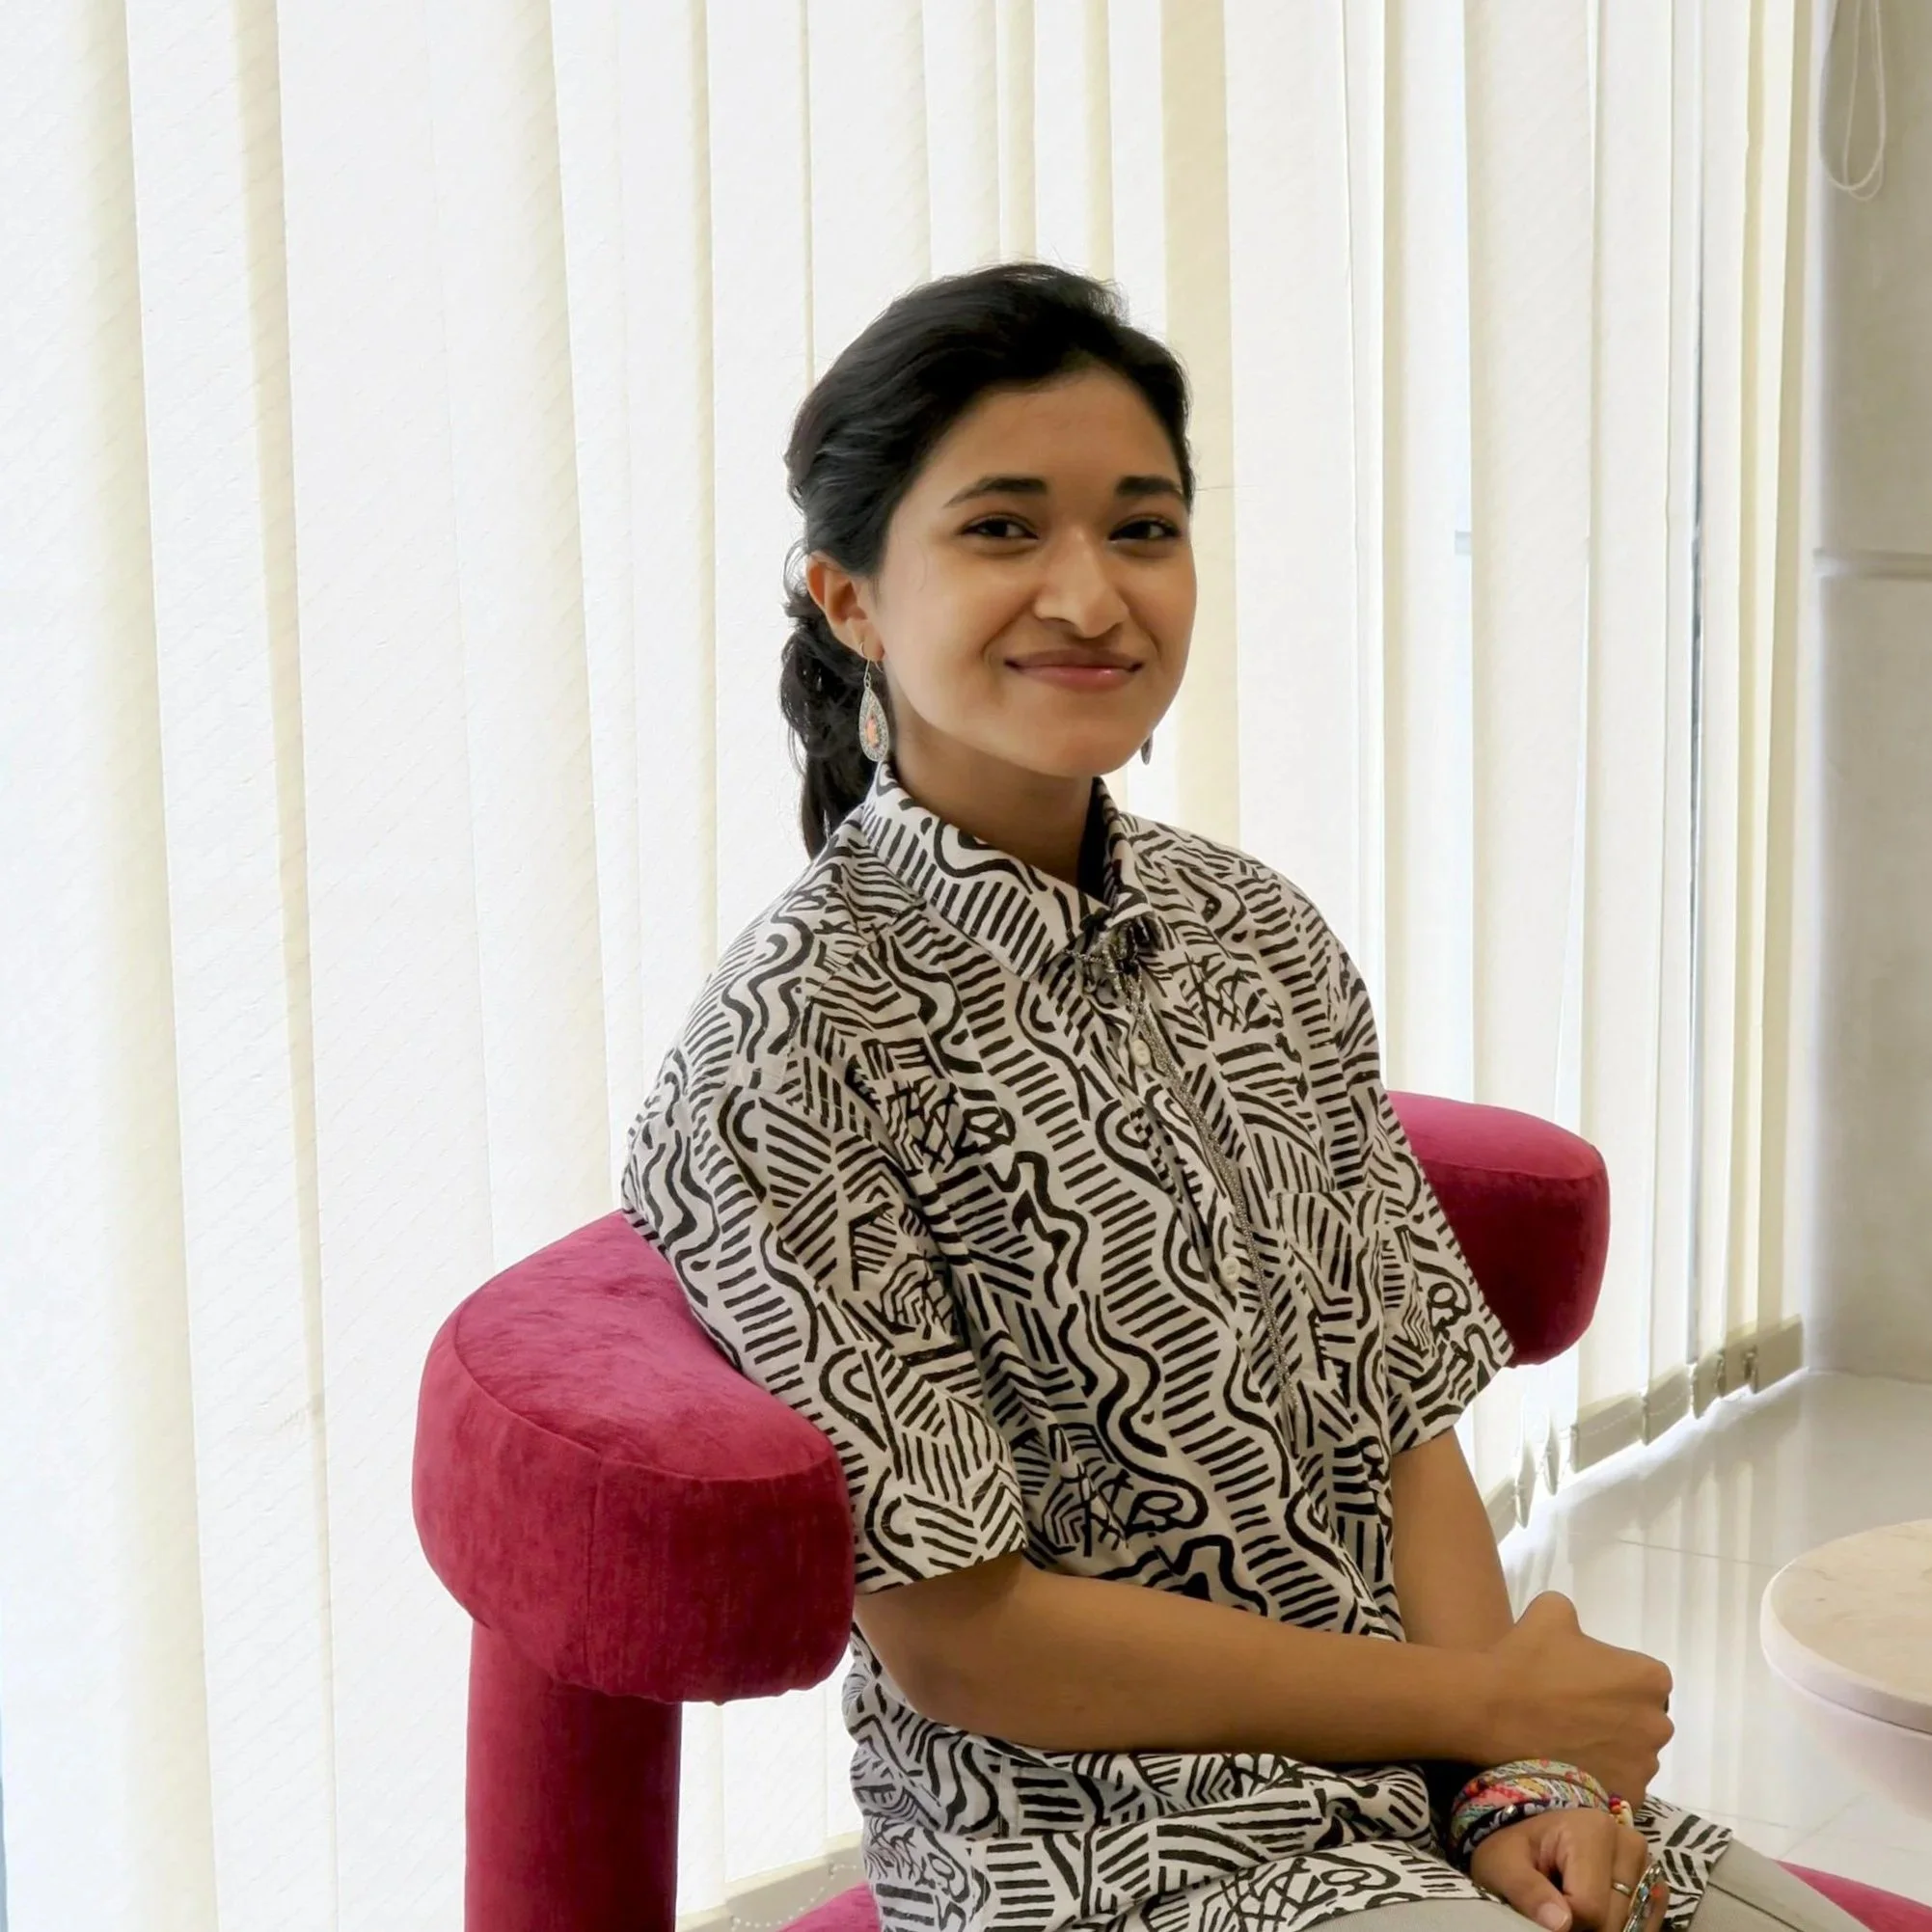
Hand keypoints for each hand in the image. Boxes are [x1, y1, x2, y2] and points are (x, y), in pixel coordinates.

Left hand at [1470, 1809, 1668, 1931]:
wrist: (1530, 1840)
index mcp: (1593, 1830)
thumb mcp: (1504, 1865)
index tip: (1543, 1913)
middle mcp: (1628, 1842)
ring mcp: (1645, 1863)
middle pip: (1614, 1919)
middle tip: (1557, 1910)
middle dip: (1584, 1928)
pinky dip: (1625, 1928)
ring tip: (1575, 1909)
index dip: (1563, 1924)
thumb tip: (1560, 1924)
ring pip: (1633, 1924)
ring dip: (1604, 1927)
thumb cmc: (1515, 1850)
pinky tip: (1599, 1918)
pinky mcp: (1652, 1881)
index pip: (1589, 1907)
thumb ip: (1527, 1891)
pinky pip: (1648, 1921)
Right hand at [1478, 1593, 1673, 1802]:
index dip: (1614, 1677)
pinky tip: (1568, 1761)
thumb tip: (1575, 1634)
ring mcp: (1644, 1765)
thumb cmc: (1527, 1660)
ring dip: (1609, 1747)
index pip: (1645, 1677)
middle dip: (1617, 1714)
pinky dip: (1600, 1776)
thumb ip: (1576, 1616)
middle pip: (1643, 1717)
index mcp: (1649, 1677)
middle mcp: (1657, 1723)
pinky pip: (1620, 1783)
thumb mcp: (1551, 1610)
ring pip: (1633, 1752)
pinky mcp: (1626, 1795)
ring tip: (1568, 1740)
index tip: (1584, 1680)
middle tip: (1575, 1710)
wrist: (1492, 1713)